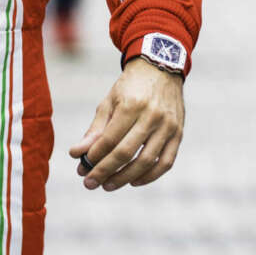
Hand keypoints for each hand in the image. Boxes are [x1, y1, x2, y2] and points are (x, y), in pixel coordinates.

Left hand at [68, 57, 185, 191]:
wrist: (161, 69)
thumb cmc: (130, 87)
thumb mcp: (109, 102)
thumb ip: (95, 129)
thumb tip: (77, 153)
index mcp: (132, 105)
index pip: (110, 139)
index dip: (95, 156)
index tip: (82, 167)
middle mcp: (152, 116)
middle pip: (126, 153)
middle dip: (105, 171)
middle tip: (89, 183)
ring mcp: (168, 126)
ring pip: (146, 162)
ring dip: (125, 178)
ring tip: (107, 185)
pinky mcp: (178, 134)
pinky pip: (165, 162)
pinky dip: (150, 176)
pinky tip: (133, 181)